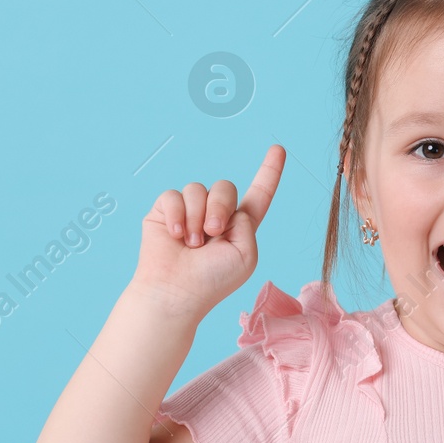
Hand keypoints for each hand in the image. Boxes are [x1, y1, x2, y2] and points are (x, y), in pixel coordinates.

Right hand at [129, 144, 285, 316]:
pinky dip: (176, 215)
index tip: (279, 149)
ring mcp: (189, 212)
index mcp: (239, 226)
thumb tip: (224, 207)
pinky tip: (175, 236)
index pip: (258, 194)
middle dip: (220, 206)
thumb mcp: (246, 254)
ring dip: (197, 217)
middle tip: (212, 233)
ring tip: (192, 243)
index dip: (269, 172)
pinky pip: (173, 195)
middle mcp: (214, 215)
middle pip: (225, 186)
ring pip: (198, 189)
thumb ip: (247, 223)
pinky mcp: (165, 212)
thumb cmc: (212, 281)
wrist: (176, 293)